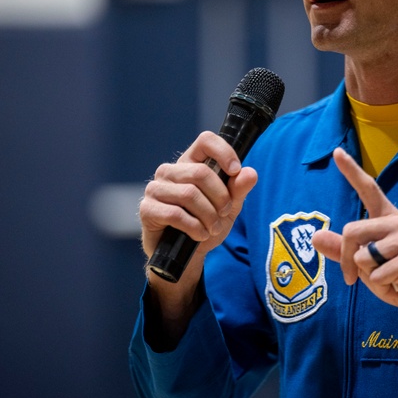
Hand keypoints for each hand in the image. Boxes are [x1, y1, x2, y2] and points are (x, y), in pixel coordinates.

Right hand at [139, 131, 257, 284]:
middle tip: (223, 214)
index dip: (223, 152)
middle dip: (220, 197)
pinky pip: (175, 214)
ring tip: (212, 228)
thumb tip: (250, 173)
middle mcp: (170, 171)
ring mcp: (156, 189)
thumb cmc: (206, 225)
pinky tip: (199, 235)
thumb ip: (239, 190)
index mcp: (190, 163)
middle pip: (201, 173)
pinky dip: (194, 227)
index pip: (205, 141)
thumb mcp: (228, 208)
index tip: (235, 171)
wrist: (186, 256)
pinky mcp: (147, 208)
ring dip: (208, 216)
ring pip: (189, 194)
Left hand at [311, 148, 397, 337]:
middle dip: (346, 260)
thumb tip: (314, 237)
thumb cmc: (396, 280)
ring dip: (367, 275)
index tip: (337, 152)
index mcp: (387, 219)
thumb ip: (342, 251)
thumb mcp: (364, 265)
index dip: (351, 171)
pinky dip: (381, 286)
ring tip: (388, 278)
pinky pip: (375, 273)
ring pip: (360, 255)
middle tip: (357, 277)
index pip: (368, 189)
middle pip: (350, 231)